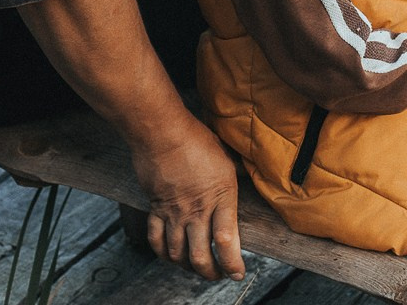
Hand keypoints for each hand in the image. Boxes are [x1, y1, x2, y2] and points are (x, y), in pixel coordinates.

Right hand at [129, 116, 245, 281]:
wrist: (161, 131)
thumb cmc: (197, 139)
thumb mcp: (226, 157)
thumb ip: (237, 176)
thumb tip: (251, 178)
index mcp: (221, 198)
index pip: (227, 242)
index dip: (233, 264)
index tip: (238, 272)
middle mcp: (197, 210)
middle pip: (200, 256)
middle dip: (210, 273)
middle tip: (218, 274)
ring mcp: (174, 212)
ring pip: (178, 253)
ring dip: (187, 266)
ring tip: (196, 267)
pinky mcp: (155, 207)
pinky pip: (155, 240)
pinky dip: (162, 253)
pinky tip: (170, 255)